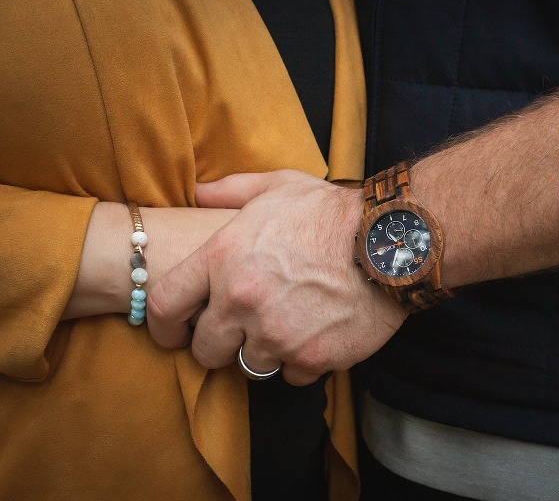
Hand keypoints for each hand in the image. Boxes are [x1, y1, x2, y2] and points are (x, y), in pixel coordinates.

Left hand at [146, 170, 407, 384]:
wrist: (391, 240)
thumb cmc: (332, 211)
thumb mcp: (278, 186)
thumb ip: (229, 190)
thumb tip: (196, 192)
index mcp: (223, 258)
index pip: (164, 305)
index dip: (164, 327)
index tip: (175, 335)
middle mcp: (242, 302)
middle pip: (206, 351)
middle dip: (219, 346)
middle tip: (241, 333)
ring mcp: (277, 334)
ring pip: (251, 367)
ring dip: (265, 352)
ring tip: (288, 329)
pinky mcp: (312, 357)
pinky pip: (292, 375)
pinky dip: (301, 361)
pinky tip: (316, 336)